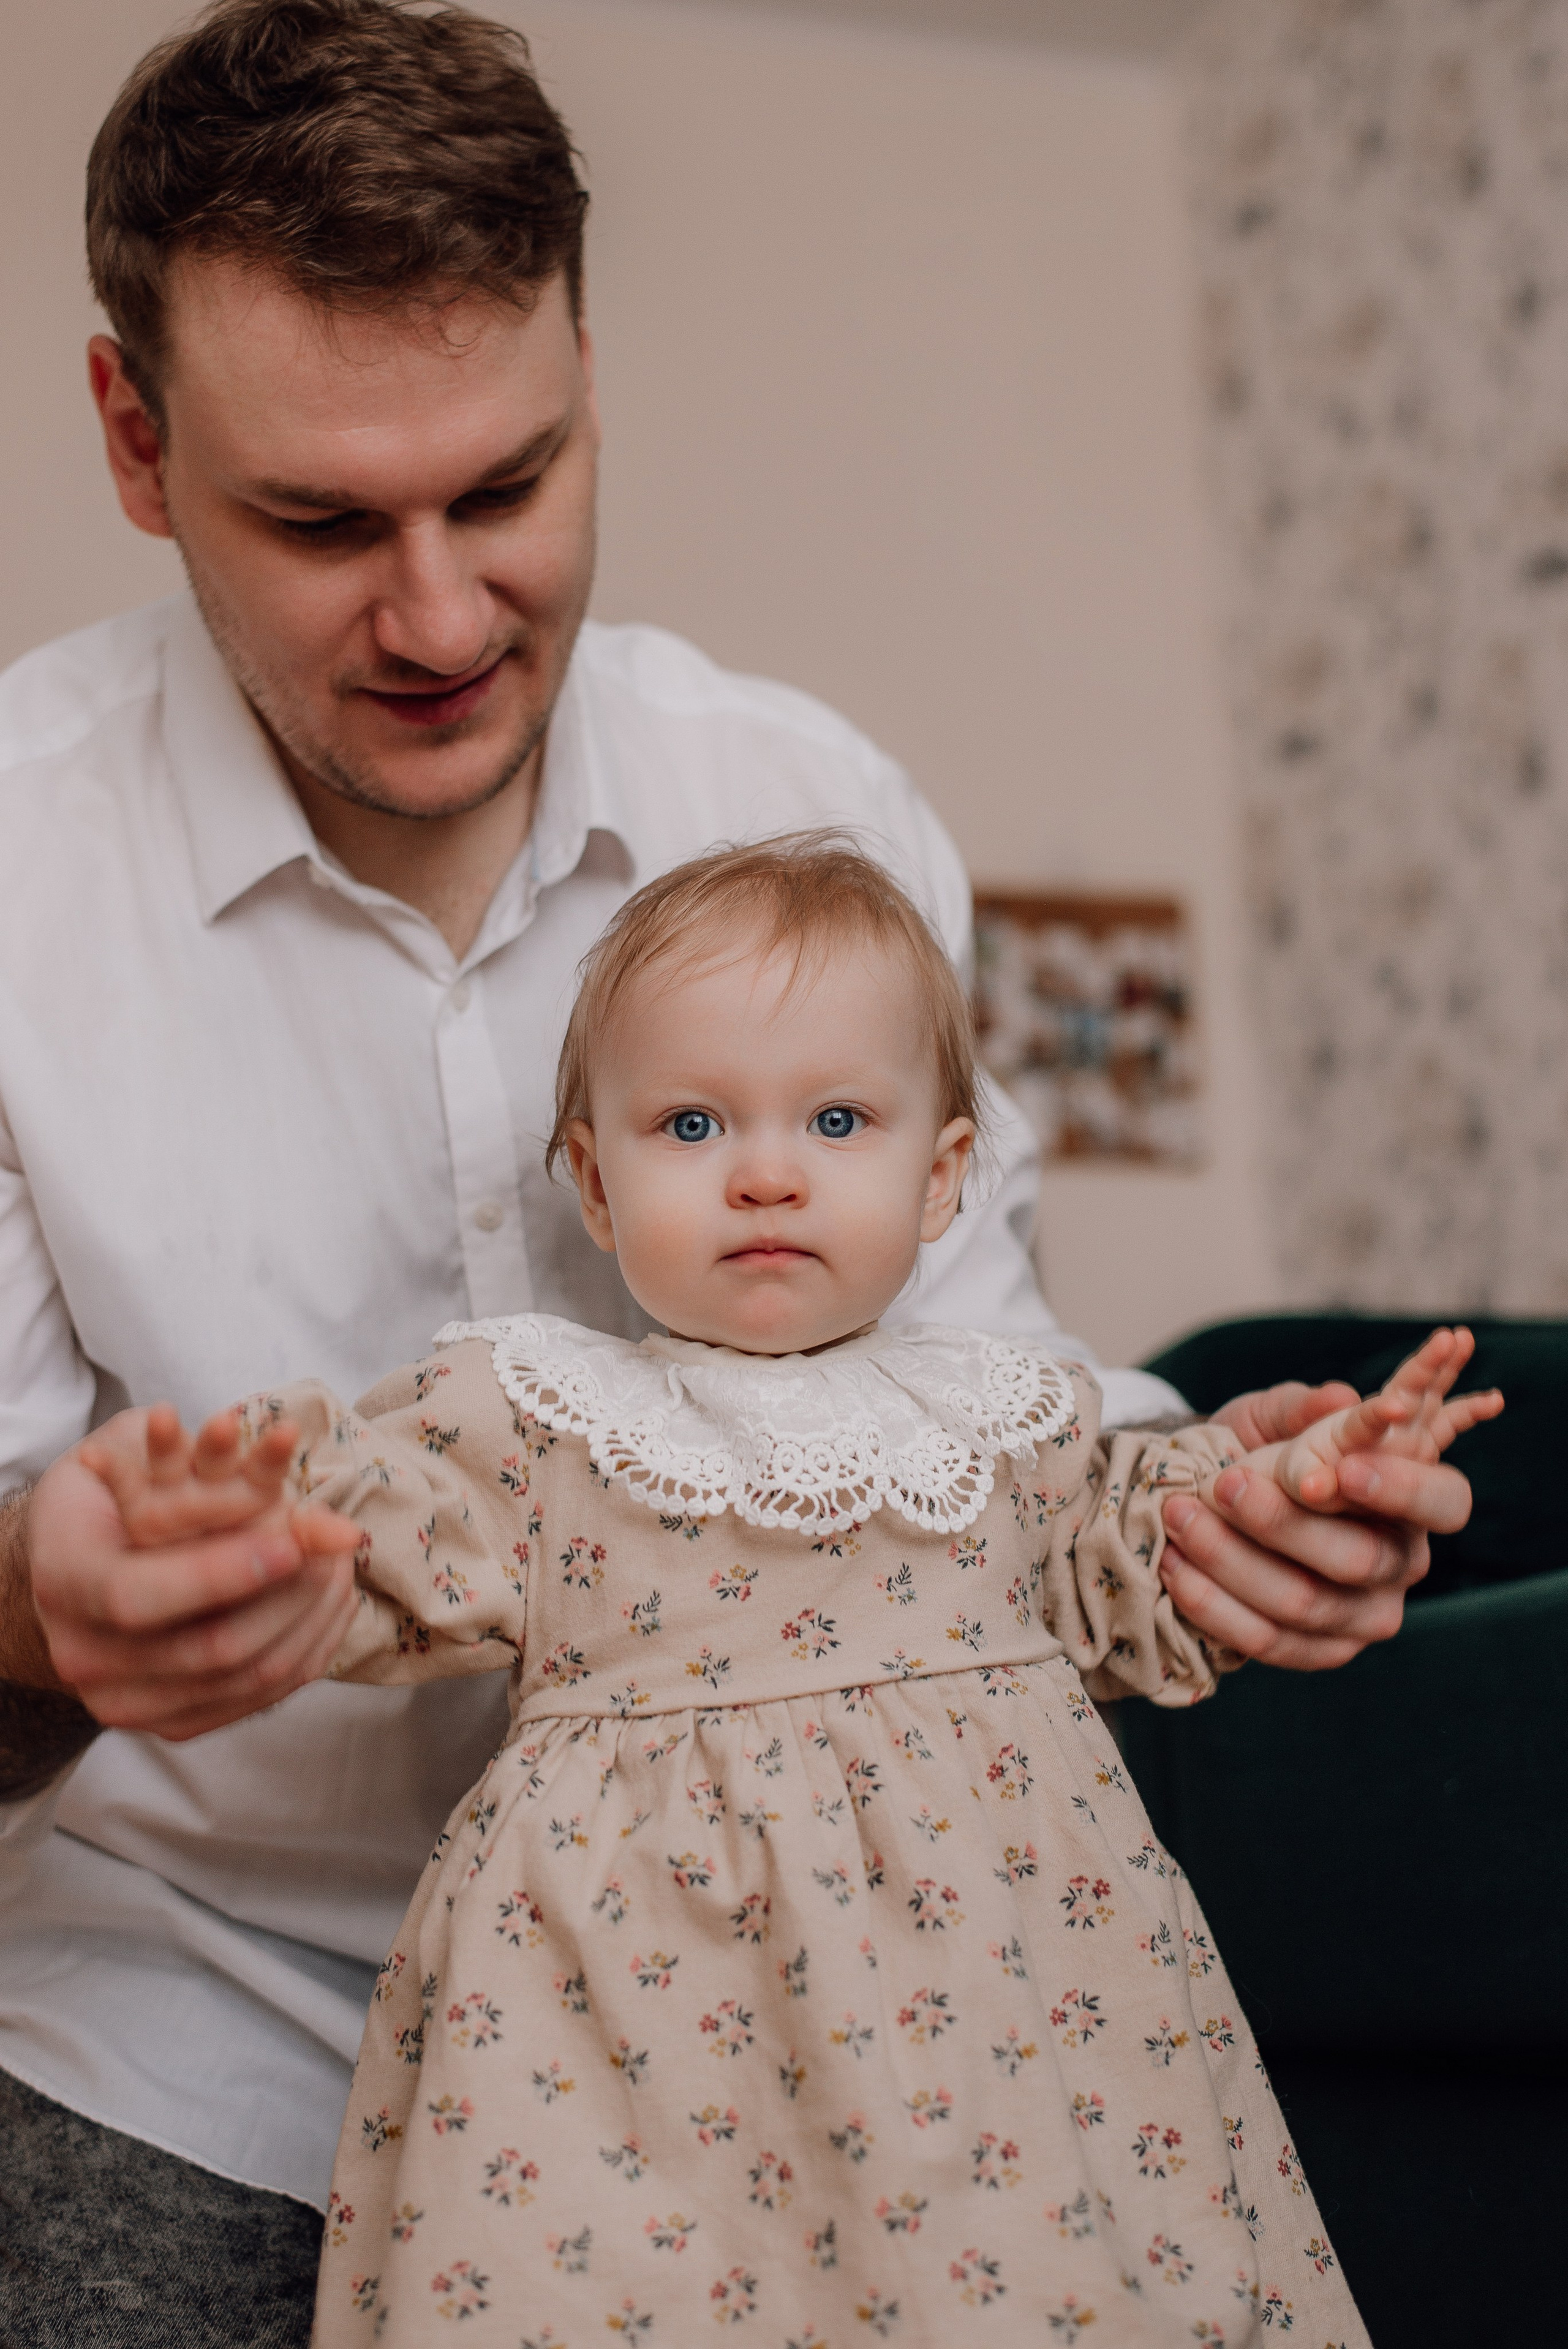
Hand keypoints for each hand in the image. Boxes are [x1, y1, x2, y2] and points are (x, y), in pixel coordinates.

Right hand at [27, 1404, 360, 1742]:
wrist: (80, 1554)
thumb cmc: (111, 1484)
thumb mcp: (146, 1447)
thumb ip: (217, 1462)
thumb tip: (315, 1495)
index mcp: (63, 1579)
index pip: (138, 1596)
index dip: (220, 1573)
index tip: (291, 1541)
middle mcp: (84, 1655)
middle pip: (211, 1649)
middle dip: (294, 1593)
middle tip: (339, 1543)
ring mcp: (125, 1700)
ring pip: (248, 1678)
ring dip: (315, 1618)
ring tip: (342, 1562)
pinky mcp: (171, 1723)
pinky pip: (259, 1698)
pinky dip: (310, 1646)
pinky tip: (333, 1600)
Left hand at [1159, 1337, 1496, 1670]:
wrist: (1214, 1498)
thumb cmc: (1262, 1450)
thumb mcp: (1273, 1417)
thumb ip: (1301, 1407)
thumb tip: (1336, 1398)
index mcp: (1416, 1498)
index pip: (1444, 1500)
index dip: (1399, 1486)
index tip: (1338, 1471)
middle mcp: (1402, 1562)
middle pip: (1359, 1558)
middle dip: (1282, 1522)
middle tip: (1223, 1483)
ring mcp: (1365, 1617)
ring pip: (1304, 1603)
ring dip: (1231, 1559)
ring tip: (1179, 1515)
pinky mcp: (1321, 1652)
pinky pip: (1269, 1641)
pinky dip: (1213, 1604)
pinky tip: (1175, 1565)